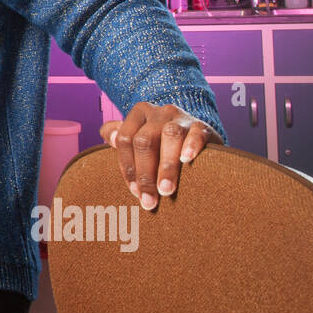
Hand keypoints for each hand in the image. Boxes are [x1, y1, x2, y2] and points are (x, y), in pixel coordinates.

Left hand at [99, 103, 222, 210]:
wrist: (199, 136)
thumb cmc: (162, 142)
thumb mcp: (140, 136)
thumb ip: (121, 137)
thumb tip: (109, 140)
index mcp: (140, 113)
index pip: (126, 139)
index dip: (128, 167)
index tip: (134, 191)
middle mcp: (160, 112)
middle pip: (144, 141)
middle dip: (145, 173)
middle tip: (149, 199)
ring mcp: (181, 117)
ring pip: (170, 136)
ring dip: (166, 166)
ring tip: (166, 190)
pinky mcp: (202, 126)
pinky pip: (196, 133)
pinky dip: (191, 146)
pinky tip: (186, 160)